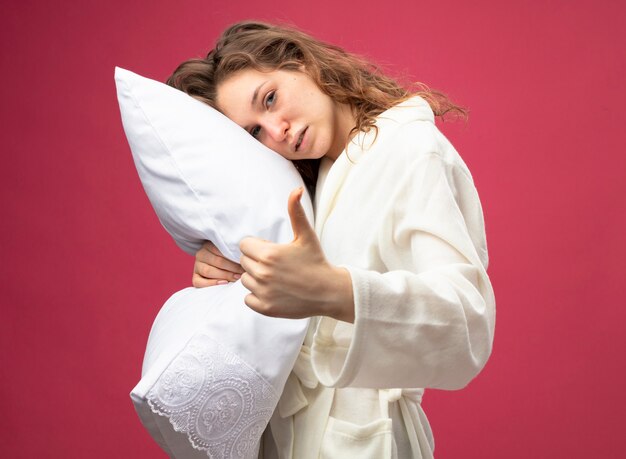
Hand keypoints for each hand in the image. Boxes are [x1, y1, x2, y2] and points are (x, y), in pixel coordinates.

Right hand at [192, 241, 244, 287]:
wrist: (220, 267)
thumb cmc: (229, 258)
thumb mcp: (230, 251)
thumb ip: (235, 251)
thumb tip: (246, 257)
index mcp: (209, 244)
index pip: (221, 250)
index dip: (234, 258)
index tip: (245, 263)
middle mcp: (201, 254)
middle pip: (217, 261)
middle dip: (232, 268)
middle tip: (243, 273)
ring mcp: (197, 266)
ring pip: (208, 271)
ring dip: (225, 275)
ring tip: (236, 278)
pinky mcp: (195, 278)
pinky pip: (199, 282)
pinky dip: (212, 283)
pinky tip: (224, 283)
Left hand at [239, 187, 354, 321]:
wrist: (328, 292)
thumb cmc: (316, 261)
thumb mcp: (306, 235)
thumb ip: (296, 212)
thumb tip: (297, 190)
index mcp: (269, 254)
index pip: (244, 245)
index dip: (257, 246)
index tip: (272, 251)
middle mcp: (262, 274)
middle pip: (244, 262)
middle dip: (257, 261)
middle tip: (277, 265)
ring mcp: (263, 292)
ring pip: (245, 280)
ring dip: (256, 278)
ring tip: (276, 278)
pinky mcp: (264, 308)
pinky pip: (247, 298)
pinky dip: (257, 296)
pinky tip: (274, 291)